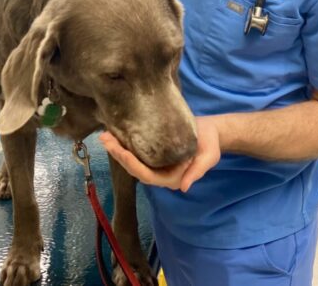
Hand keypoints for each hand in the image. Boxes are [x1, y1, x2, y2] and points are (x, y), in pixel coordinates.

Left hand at [99, 117, 220, 191]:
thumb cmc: (211, 144)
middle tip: (105, 139)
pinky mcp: (154, 154)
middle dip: (119, 155)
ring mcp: (157, 164)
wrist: (212, 131)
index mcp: (172, 178)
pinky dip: (125, 145)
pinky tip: (115, 135)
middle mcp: (161, 174)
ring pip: (133, 161)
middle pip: (135, 169)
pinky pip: (137, 153)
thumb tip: (184, 187)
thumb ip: (197, 172)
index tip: (121, 151)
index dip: (132, 164)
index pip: (147, 175)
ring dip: (117, 150)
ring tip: (105, 136)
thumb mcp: (208, 157)